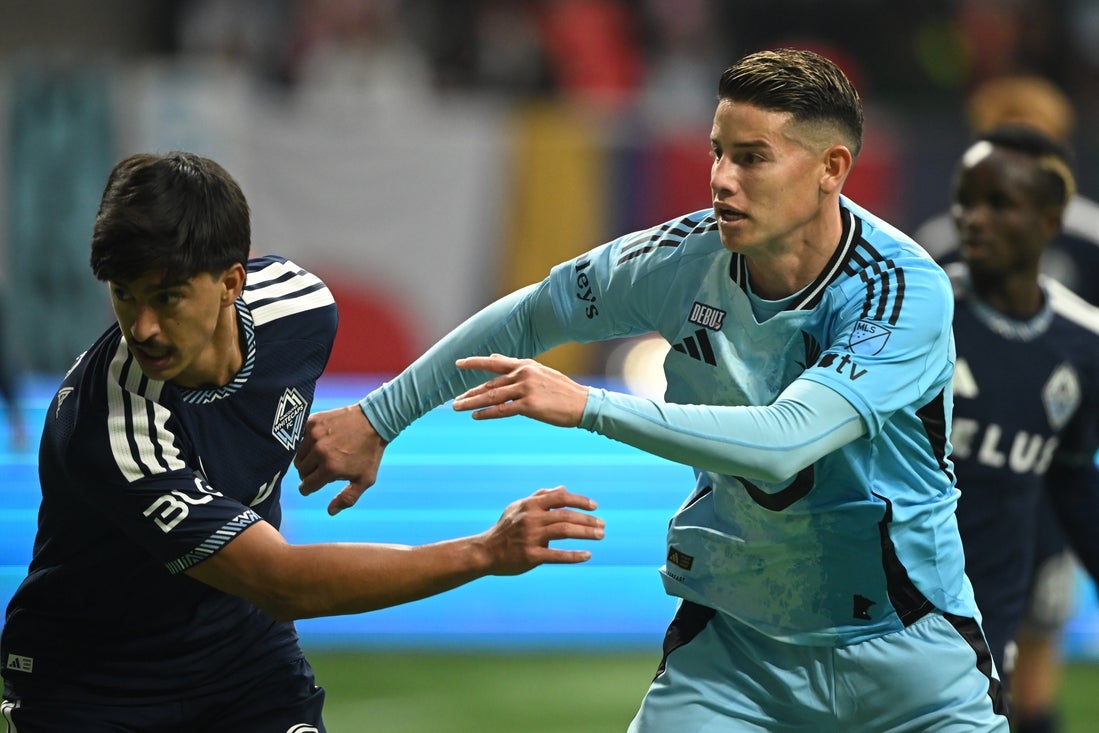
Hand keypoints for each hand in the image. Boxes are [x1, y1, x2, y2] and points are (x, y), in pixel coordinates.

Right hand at [294, 404, 385, 514]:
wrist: (374, 421)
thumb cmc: (370, 452)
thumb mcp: (364, 479)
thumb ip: (347, 498)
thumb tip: (330, 512)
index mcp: (330, 468)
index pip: (307, 485)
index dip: (307, 489)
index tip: (309, 487)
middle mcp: (319, 452)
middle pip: (301, 471)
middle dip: (308, 473)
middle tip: (320, 469)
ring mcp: (314, 435)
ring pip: (298, 455)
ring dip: (306, 459)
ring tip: (321, 456)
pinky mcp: (312, 422)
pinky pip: (301, 438)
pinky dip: (307, 442)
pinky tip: (320, 442)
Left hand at [452, 354, 587, 427]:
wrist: (582, 403)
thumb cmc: (561, 390)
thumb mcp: (538, 371)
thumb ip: (515, 365)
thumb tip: (493, 358)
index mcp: (526, 365)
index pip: (494, 363)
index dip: (475, 363)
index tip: (458, 363)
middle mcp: (523, 374)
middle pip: (490, 384)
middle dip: (471, 393)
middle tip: (455, 400)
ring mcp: (526, 389)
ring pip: (492, 396)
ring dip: (472, 403)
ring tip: (458, 407)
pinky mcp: (530, 405)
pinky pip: (503, 409)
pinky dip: (487, 413)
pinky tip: (476, 416)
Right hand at [481, 486, 603, 574]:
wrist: (485, 551)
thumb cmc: (505, 528)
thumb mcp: (519, 507)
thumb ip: (541, 497)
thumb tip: (563, 488)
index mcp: (530, 505)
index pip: (560, 498)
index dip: (579, 500)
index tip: (595, 506)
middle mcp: (531, 519)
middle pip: (566, 515)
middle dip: (587, 519)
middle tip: (603, 525)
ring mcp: (530, 537)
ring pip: (564, 532)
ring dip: (585, 533)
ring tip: (600, 535)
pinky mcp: (530, 556)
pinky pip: (556, 555)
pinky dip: (574, 555)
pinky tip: (587, 555)